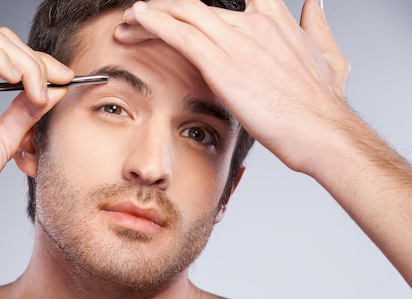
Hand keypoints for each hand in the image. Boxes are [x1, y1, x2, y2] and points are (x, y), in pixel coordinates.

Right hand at [0, 28, 73, 219]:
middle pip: (3, 41)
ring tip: (38, 92)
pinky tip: (18, 82)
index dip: (40, 61)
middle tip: (58, 82)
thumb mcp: (7, 136)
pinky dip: (1, 63)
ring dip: (26, 63)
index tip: (66, 78)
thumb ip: (28, 111)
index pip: (7, 53)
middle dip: (37, 59)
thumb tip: (57, 90)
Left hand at [115, 0, 350, 173]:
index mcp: (272, 21)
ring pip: (183, 13)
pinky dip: (154, 22)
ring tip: (128, 22)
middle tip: (139, 19)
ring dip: (150, 15)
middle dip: (164, 10)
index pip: (226, 2)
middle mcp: (252, 23)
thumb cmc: (321, 103)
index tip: (176, 12)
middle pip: (195, 6)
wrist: (321, 129)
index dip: (194, 6)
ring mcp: (237, 40)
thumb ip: (316, 27)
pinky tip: (136, 19)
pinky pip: (179, 33)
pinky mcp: (221, 62)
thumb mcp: (326, 55)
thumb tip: (314, 5)